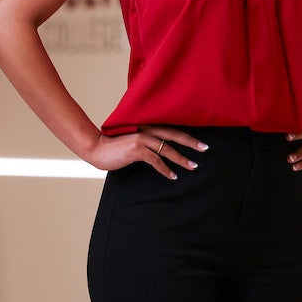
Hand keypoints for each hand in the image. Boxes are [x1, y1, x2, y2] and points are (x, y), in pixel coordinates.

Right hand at [84, 126, 208, 179]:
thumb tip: (163, 148)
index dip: (186, 134)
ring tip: (193, 166)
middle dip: (191, 142)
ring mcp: (142, 138)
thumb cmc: (116, 146)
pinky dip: (165, 169)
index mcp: (148, 125)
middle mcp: (147, 129)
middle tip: (205, 149)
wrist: (96, 148)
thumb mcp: (134, 140)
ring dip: (181, 159)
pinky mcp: (136, 149)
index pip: (172, 129)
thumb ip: (148, 141)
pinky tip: (173, 176)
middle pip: (175, 135)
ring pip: (167, 149)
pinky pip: (156, 160)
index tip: (199, 140)